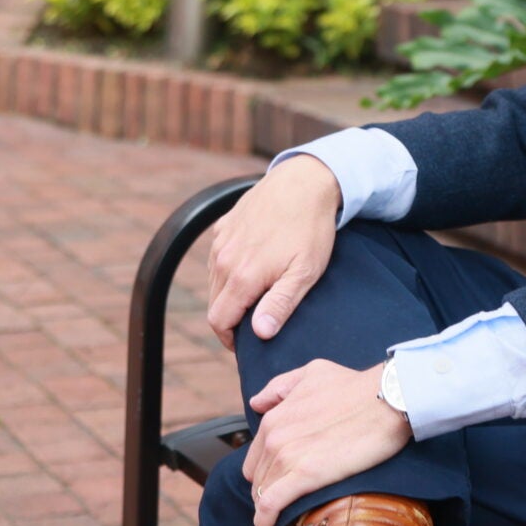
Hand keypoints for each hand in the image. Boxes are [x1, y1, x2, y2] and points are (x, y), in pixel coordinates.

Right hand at [207, 156, 342, 349]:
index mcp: (241, 276)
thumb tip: (260, 333)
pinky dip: (229, 268)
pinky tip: (254, 263)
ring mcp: (221, 241)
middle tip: (256, 320)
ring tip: (258, 293)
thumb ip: (280, 304)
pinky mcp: (224, 226)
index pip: (219, 321)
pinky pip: (218, 257)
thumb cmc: (310, 229)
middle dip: (231, 318)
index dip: (230, 339)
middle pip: (215, 303)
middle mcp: (223, 260)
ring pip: (215, 281)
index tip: (247, 344)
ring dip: (230, 292)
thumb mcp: (304, 272)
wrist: (304, 181)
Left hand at [242, 360, 413, 525]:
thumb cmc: (356, 386)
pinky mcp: (305, 476)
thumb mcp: (313, 373)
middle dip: (269, 491)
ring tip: (287, 518)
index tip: (281, 482)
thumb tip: (257, 403)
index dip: (266, 472)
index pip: (255, 458)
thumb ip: (280, 387)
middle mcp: (274, 437)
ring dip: (270, 509)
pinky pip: (270, 507)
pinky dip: (267, 521)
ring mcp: (287, 457)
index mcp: (274, 417)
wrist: (387, 399)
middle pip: (257, 479)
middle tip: (290, 500)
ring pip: (262, 495)